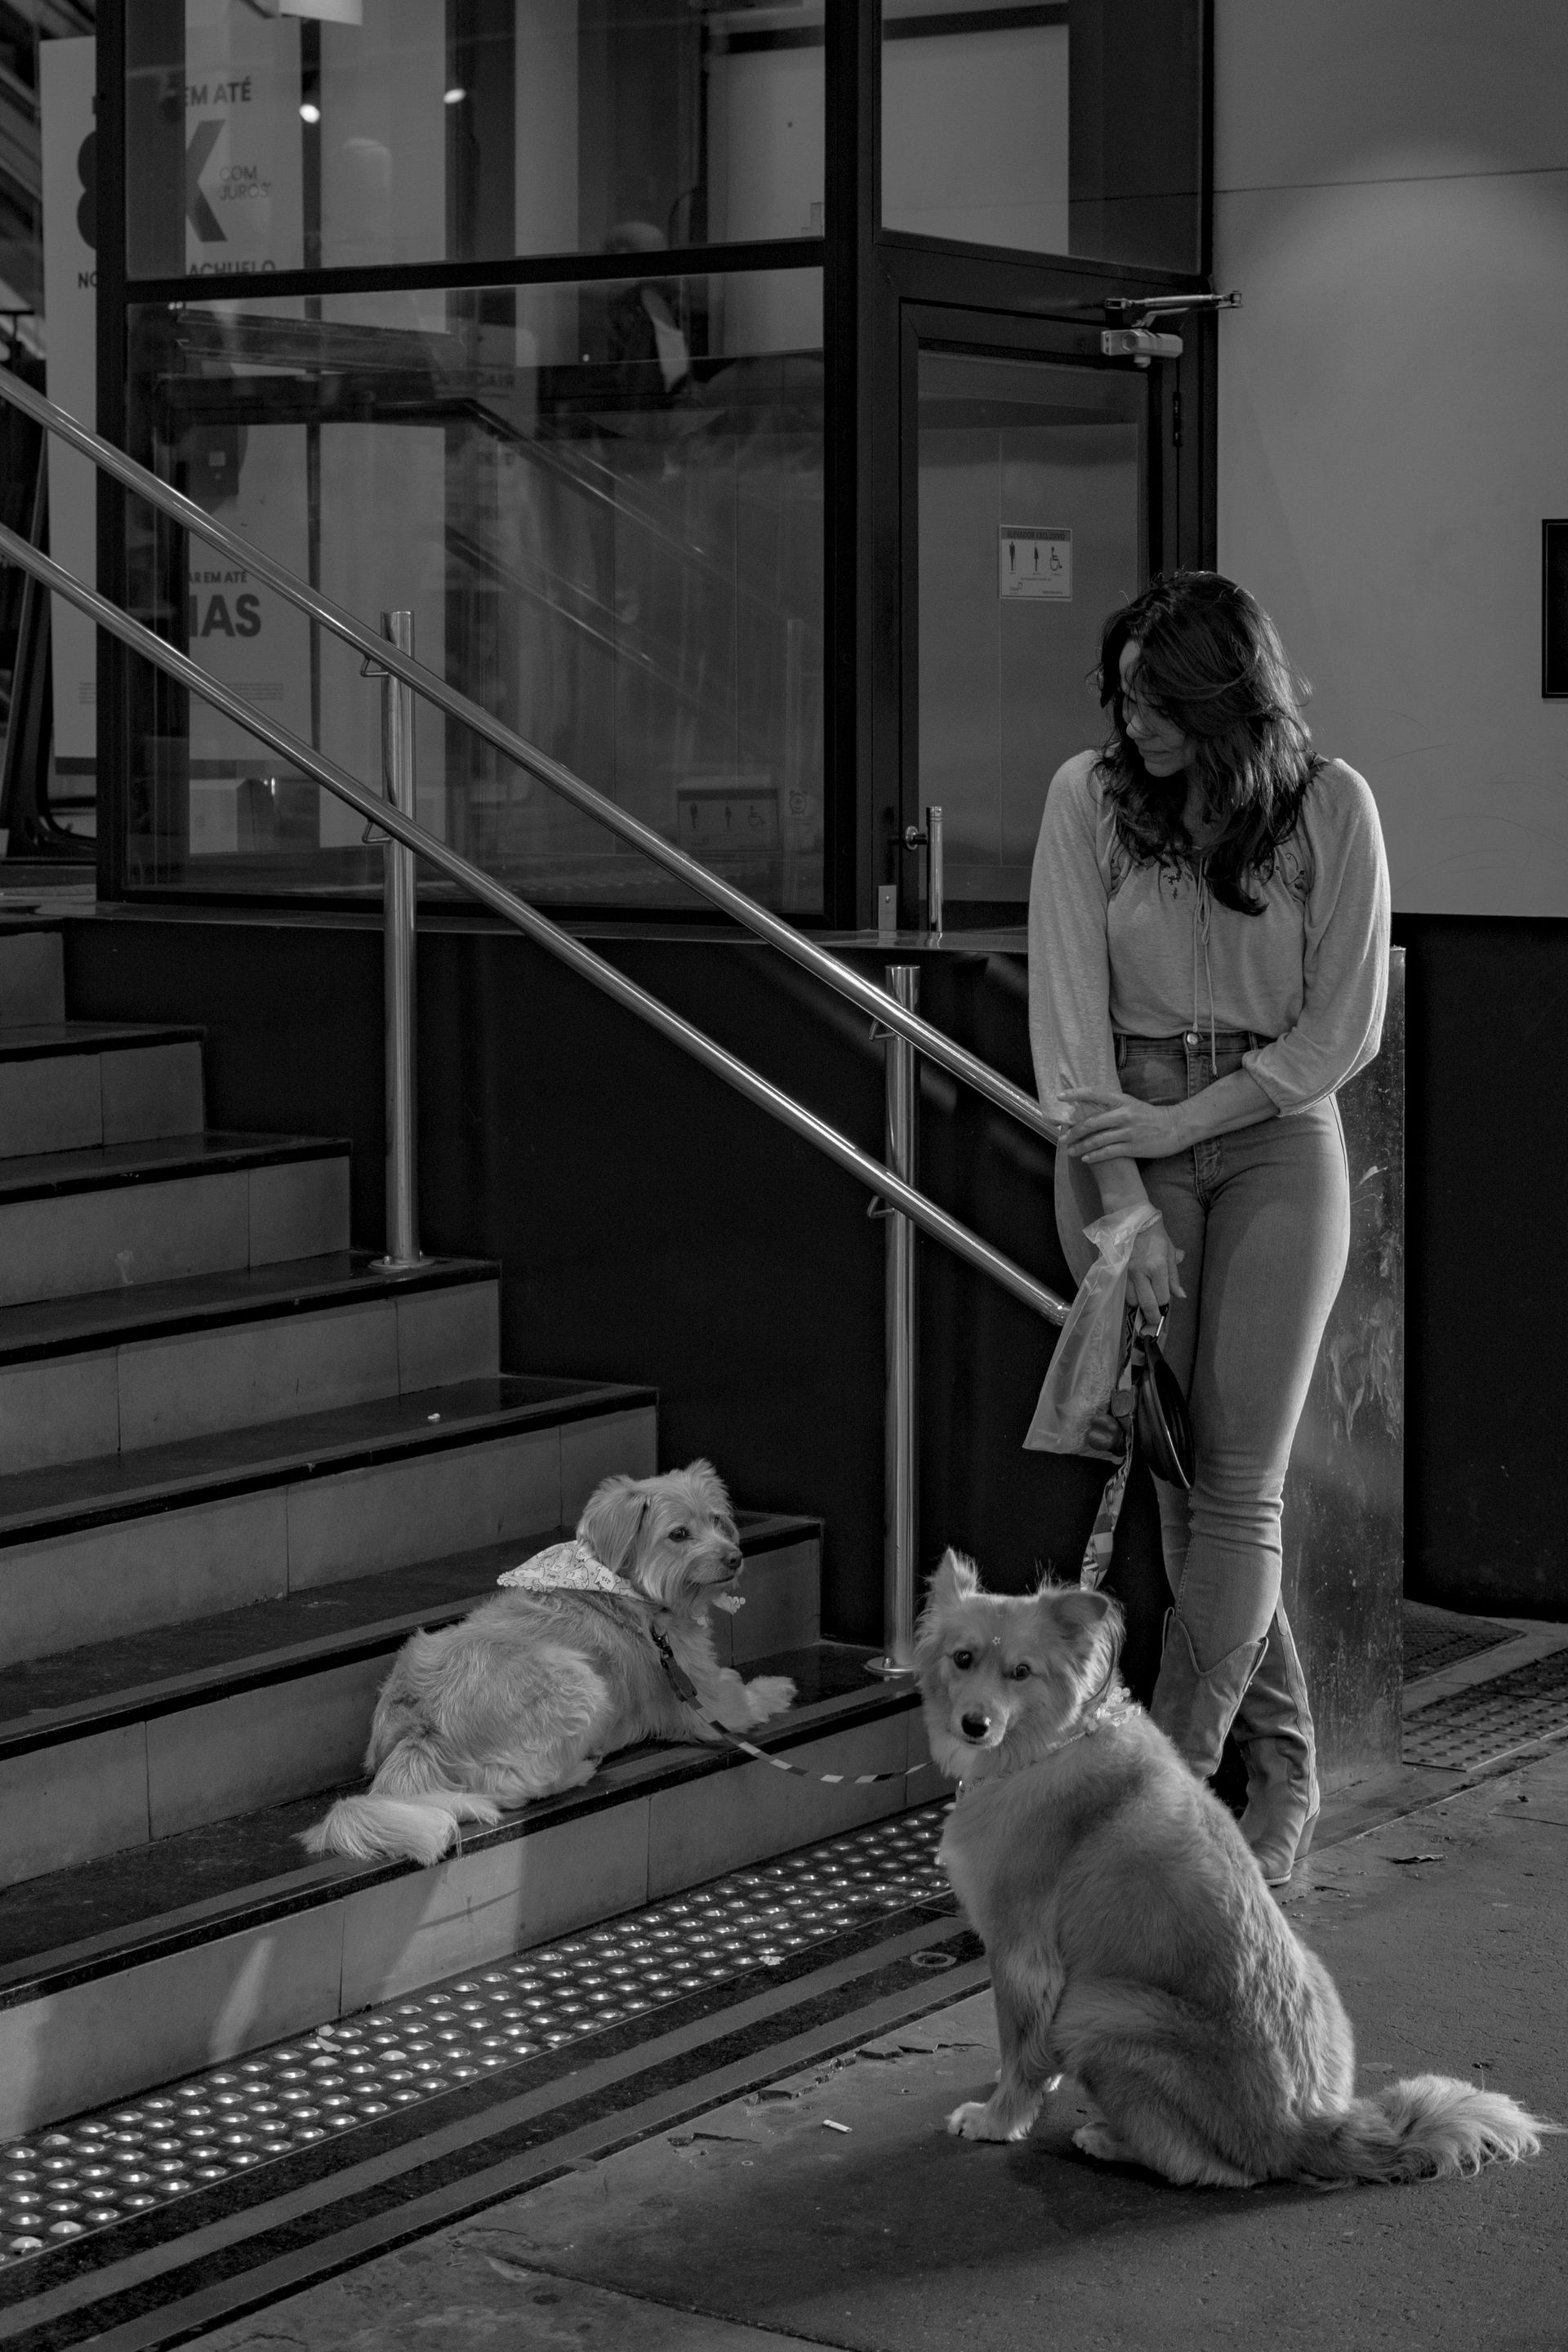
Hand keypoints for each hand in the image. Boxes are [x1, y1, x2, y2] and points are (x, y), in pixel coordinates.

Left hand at [1062, 1088, 1187, 1163]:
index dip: (1076, 1094)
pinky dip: (1094, 1156)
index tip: (1060, 1096)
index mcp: (1122, 1100)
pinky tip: (1085, 1159)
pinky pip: (1108, 1153)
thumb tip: (1090, 1108)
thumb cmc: (1150, 1116)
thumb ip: (1112, 1106)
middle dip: (1074, 1131)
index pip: (1095, 1093)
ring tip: (1070, 1151)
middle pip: (1091, 1122)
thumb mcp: (1131, 1104)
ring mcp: (1128, 1132)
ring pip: (1097, 1140)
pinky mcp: (1133, 1147)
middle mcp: (1123, 1115)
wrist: (1175, 1127)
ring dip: (1080, 1146)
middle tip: (1062, 1138)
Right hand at [1127, 1220, 1184, 1322]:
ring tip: (1143, 1301)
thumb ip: (1174, 1277)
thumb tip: (1180, 1295)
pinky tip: (1134, 1293)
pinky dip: (1129, 1296)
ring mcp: (1126, 1273)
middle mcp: (1141, 1273)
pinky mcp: (1116, 1271)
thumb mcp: (1170, 1253)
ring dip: (1139, 1304)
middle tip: (1154, 1320)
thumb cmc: (1155, 1236)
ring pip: (1132, 1300)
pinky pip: (1122, 1292)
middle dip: (1152, 1316)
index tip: (1164, 1306)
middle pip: (1146, 1304)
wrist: (1133, 1221)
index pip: (1163, 1297)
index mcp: (1157, 1267)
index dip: (1165, 1304)